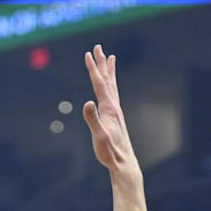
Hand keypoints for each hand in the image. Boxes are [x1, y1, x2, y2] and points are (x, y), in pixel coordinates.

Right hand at [82, 45, 138, 173]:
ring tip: (110, 58)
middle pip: (108, 80)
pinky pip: (113, 95)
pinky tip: (110, 86)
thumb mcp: (98, 136)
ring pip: (112, 86)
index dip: (93, 69)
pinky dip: (111, 85)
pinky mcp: (116, 118)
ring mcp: (116, 112)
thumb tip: (87, 102)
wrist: (123, 163)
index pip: (99, 84)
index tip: (88, 54)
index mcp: (109, 109)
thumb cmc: (110, 152)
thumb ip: (93, 119)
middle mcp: (114, 107)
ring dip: (109, 71)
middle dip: (102, 63)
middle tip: (98, 47)